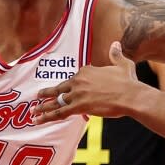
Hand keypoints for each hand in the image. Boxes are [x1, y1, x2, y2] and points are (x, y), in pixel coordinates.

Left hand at [35, 44, 151, 122]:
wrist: (130, 95)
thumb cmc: (128, 81)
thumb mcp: (123, 64)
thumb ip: (116, 54)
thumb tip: (115, 44)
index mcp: (87, 70)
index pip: (74, 79)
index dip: (72, 86)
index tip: (68, 90)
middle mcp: (78, 81)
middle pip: (59, 88)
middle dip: (47, 93)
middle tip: (38, 95)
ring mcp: (77, 94)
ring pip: (56, 101)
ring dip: (43, 107)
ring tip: (34, 111)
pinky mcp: (78, 106)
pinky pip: (59, 113)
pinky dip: (47, 117)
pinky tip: (38, 120)